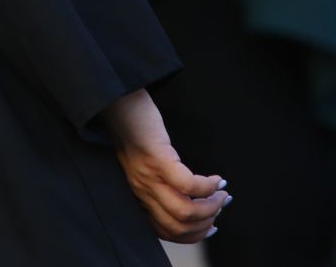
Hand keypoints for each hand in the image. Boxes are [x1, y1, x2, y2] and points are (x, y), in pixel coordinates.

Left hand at [103, 90, 228, 243]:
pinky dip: (206, 187)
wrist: (114, 102)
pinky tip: (216, 179)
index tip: (211, 226)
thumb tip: (190, 197)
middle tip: (220, 207)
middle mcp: (141, 190)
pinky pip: (186, 184)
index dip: (191, 235)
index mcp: (139, 194)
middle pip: (176, 226)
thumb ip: (157, 183)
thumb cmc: (134, 130)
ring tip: (221, 195)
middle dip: (205, 224)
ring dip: (210, 208)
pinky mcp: (156, 157)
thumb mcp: (141, 165)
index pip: (163, 230)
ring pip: (183, 211)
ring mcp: (148, 175)